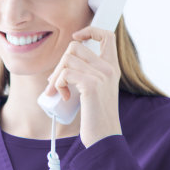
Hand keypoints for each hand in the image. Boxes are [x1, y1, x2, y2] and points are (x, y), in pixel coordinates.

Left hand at [43, 26, 121, 145]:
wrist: (104, 139)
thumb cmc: (96, 118)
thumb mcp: (96, 91)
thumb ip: (88, 74)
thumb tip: (64, 63)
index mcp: (113, 68)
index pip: (107, 35)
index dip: (90, 31)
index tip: (76, 38)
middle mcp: (110, 69)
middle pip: (75, 47)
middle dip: (60, 63)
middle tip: (56, 83)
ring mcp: (102, 76)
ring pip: (67, 59)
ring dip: (56, 76)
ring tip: (59, 91)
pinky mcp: (92, 85)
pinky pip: (65, 73)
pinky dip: (58, 84)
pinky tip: (65, 97)